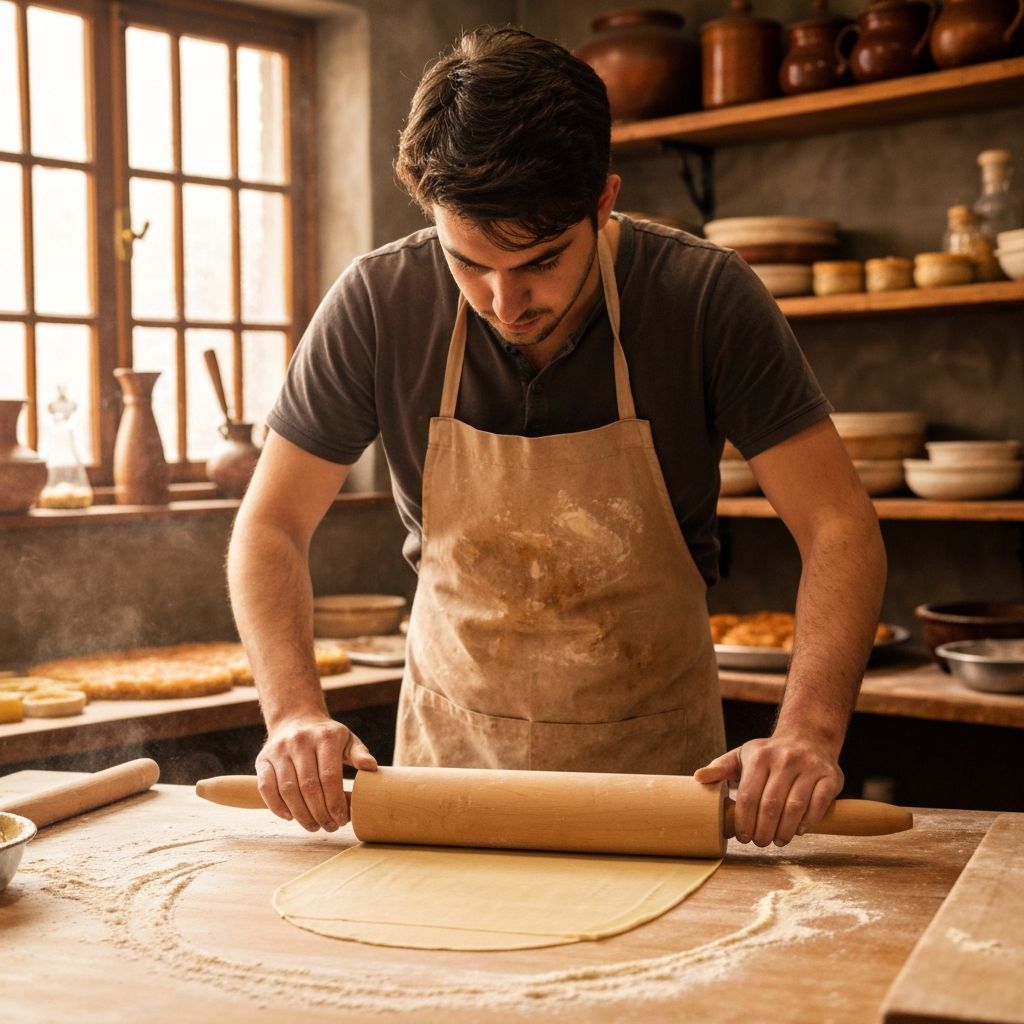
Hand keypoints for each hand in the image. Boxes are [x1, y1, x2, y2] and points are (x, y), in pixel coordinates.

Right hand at [255, 715, 377, 831]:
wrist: (295, 718)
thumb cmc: (326, 737)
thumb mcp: (347, 739)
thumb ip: (359, 754)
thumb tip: (371, 767)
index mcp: (325, 737)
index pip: (330, 776)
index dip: (335, 802)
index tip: (342, 819)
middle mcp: (300, 741)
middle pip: (308, 786)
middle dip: (320, 813)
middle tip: (329, 827)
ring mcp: (279, 750)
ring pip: (287, 790)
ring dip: (301, 815)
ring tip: (313, 826)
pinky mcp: (262, 759)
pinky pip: (266, 788)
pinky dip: (277, 807)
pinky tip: (291, 817)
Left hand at [694, 733, 842, 846]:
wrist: (808, 738)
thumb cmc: (769, 754)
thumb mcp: (743, 756)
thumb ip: (720, 768)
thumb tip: (697, 778)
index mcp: (760, 756)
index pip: (748, 795)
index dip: (744, 821)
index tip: (742, 837)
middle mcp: (785, 759)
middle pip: (771, 805)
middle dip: (763, 831)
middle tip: (760, 842)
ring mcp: (809, 767)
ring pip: (795, 807)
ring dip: (784, 831)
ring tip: (778, 841)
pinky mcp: (830, 777)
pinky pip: (818, 805)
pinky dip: (807, 822)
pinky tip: (798, 831)